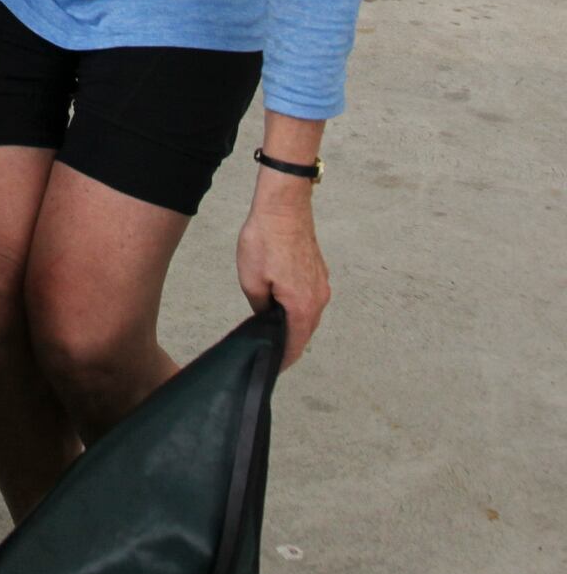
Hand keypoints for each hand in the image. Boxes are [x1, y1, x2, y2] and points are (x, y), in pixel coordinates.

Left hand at [236, 197, 329, 369]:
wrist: (284, 206)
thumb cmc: (265, 239)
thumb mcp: (251, 280)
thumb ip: (260, 307)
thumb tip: (266, 317)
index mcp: (303, 306)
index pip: (295, 344)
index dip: (283, 358)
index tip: (271, 367)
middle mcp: (319, 299)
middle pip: (304, 331)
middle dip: (287, 342)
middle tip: (267, 348)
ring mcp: (322, 284)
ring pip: (308, 314)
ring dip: (293, 322)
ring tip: (271, 325)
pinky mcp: (319, 270)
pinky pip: (309, 297)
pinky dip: (297, 305)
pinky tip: (280, 301)